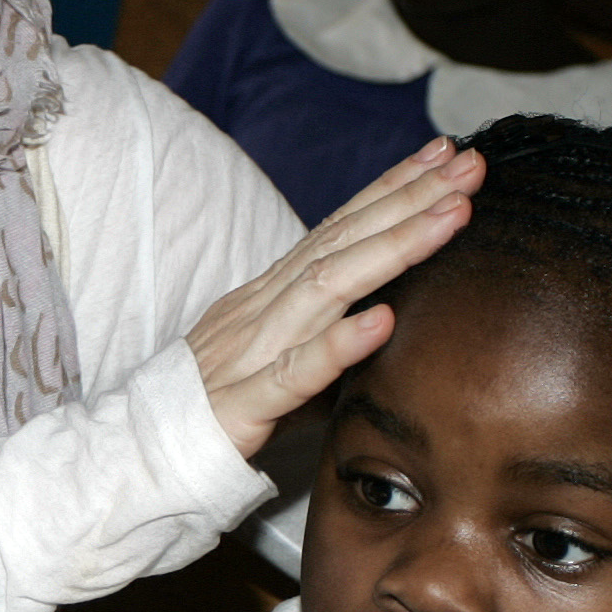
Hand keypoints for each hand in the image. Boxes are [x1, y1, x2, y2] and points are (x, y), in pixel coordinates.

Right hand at [188, 139, 480, 458]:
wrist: (141, 454)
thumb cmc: (219, 408)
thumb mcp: (284, 358)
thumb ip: (330, 336)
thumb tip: (393, 322)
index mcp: (274, 294)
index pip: (340, 227)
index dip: (392, 187)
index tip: (446, 156)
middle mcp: (265, 308)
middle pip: (344, 239)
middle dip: (411, 198)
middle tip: (470, 166)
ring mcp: (252, 351)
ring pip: (326, 287)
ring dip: (394, 247)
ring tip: (450, 218)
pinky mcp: (242, 403)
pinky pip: (293, 373)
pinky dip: (339, 344)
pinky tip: (381, 321)